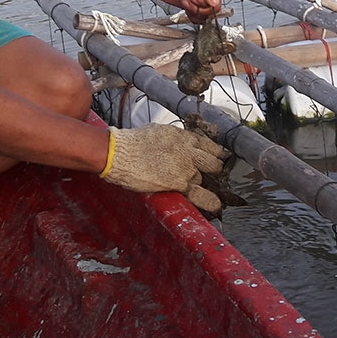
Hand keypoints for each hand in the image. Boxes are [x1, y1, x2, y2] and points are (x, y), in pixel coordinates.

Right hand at [101, 124, 226, 214]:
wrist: (120, 154)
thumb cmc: (132, 143)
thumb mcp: (158, 132)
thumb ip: (172, 139)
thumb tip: (176, 144)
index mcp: (183, 137)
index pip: (208, 145)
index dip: (212, 154)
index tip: (214, 158)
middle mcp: (188, 150)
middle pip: (212, 162)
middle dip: (213, 169)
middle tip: (211, 176)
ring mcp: (186, 167)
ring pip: (203, 178)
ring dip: (201, 184)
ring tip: (203, 190)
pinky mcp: (180, 183)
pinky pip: (201, 194)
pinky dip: (210, 201)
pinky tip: (216, 205)